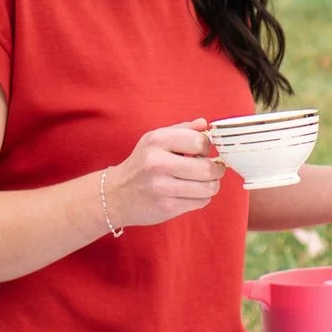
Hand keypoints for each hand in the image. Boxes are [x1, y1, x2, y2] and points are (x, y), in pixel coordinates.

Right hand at [102, 119, 223, 228]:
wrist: (115, 195)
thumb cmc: (142, 164)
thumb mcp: (155, 140)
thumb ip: (182, 130)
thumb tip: (204, 124)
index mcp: (158, 141)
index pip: (200, 142)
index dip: (207, 148)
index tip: (203, 152)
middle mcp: (158, 163)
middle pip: (207, 169)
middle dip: (216, 170)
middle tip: (213, 170)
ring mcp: (162, 187)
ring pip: (208, 188)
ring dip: (211, 186)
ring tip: (202, 182)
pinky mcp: (166, 207)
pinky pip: (200, 202)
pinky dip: (201, 198)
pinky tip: (190, 193)